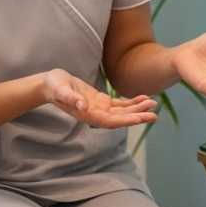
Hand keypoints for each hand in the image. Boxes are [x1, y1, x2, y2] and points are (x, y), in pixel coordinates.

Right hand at [42, 69, 158, 127]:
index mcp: (87, 115)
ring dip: (138, 109)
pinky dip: (132, 102)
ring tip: (153, 104)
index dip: (124, 120)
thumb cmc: (54, 86)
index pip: (109, 121)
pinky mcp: (102, 102)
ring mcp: (100, 109)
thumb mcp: (60, 89)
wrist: (51, 84)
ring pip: (122, 112)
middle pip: (120, 119)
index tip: (138, 119)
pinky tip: (144, 98)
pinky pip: (120, 104)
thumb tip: (82, 105)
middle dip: (137, 117)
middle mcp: (95, 115)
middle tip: (154, 115)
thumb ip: (70, 98)